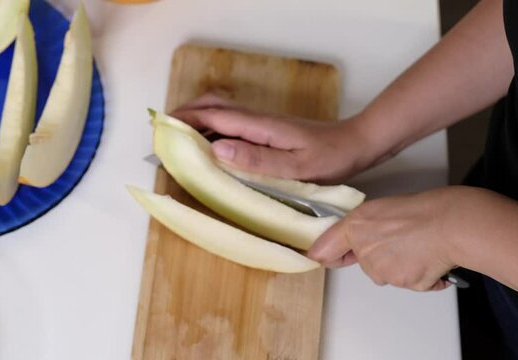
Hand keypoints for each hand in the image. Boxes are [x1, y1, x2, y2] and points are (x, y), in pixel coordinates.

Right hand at [170, 94, 386, 182]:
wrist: (356, 144)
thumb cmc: (330, 158)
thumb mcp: (295, 166)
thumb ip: (256, 159)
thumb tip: (216, 148)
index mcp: (260, 127)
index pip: (214, 117)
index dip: (185, 120)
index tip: (161, 128)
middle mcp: (257, 120)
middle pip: (213, 106)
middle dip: (186, 114)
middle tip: (163, 130)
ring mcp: (262, 124)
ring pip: (221, 113)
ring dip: (197, 118)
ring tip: (178, 136)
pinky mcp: (268, 131)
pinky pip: (232, 123)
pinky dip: (213, 127)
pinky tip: (210, 145)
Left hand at [308, 186, 484, 290]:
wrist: (452, 223)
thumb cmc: (422, 210)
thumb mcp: (380, 209)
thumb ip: (361, 227)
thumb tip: (353, 241)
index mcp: (355, 227)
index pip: (323, 250)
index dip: (325, 256)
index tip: (324, 258)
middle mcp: (365, 250)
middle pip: (364, 264)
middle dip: (379, 256)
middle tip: (400, 239)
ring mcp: (384, 270)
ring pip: (386, 275)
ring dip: (399, 266)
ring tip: (418, 246)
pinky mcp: (404, 284)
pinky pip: (408, 283)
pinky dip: (419, 276)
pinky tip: (429, 258)